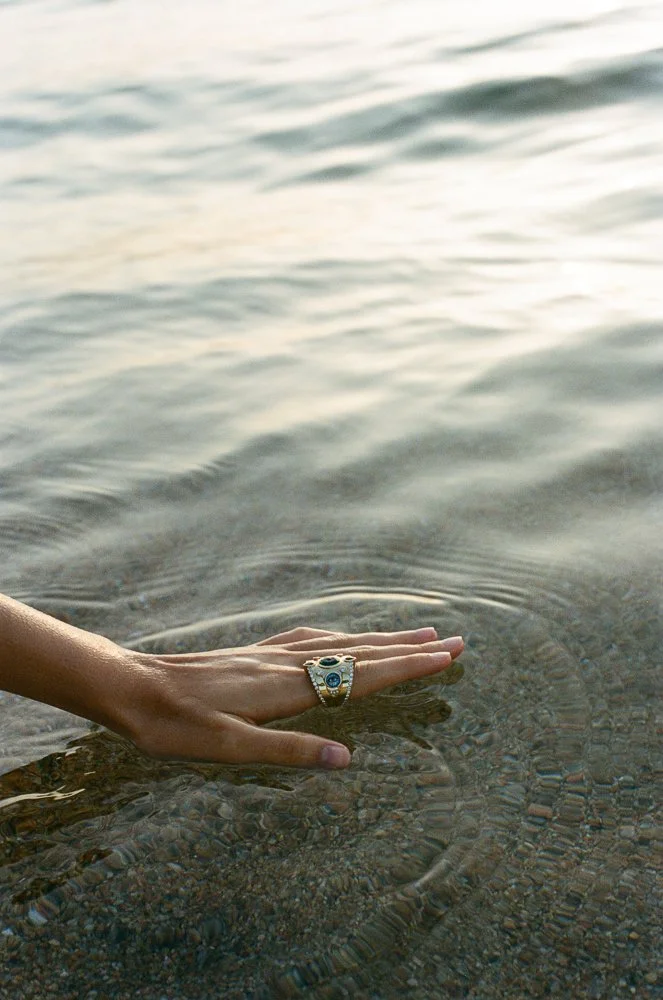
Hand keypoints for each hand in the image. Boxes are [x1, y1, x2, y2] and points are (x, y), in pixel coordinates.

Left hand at [125, 626, 463, 768]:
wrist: (132, 687)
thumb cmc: (176, 725)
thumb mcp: (228, 749)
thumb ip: (289, 750)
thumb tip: (346, 758)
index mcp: (287, 687)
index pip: (361, 674)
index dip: (406, 666)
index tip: (446, 655)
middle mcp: (286, 663)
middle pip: (360, 652)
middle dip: (409, 648)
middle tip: (452, 641)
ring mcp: (271, 654)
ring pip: (340, 642)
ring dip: (383, 639)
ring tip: (416, 634)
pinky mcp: (256, 652)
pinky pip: (313, 639)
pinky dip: (343, 636)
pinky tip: (343, 636)